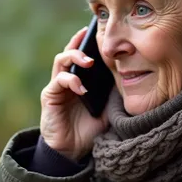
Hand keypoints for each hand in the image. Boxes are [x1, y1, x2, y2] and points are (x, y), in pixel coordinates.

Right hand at [40, 26, 108, 160]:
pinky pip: (58, 82)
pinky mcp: (50, 97)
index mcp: (82, 78)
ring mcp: (58, 86)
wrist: (73, 151)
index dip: (89, 41)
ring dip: (74, 57)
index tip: (100, 30)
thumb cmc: (91, 128)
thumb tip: (132, 75)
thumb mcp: (109, 106)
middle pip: (70, 51)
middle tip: (92, 37)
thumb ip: (114, 91)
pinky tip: (82, 88)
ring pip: (61, 61)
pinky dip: (71, 81)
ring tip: (89, 61)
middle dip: (80, 42)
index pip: (84, 54)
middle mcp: (68, 79)